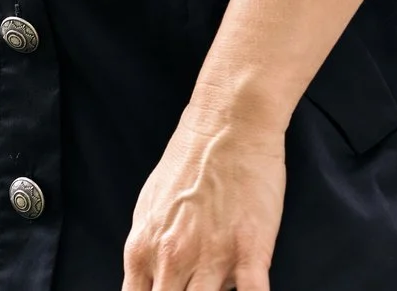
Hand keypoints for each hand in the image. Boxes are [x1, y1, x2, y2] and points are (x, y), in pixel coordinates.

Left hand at [120, 97, 286, 290]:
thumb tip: (162, 276)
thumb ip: (152, 247)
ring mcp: (211, 258)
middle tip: (194, 286)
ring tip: (220, 282)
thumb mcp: (152, 205)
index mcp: (143, 250)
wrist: (229, 122)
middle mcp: (172, 260)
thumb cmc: (192, 156)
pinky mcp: (249, 250)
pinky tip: (252, 290)